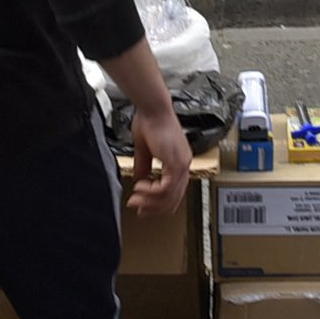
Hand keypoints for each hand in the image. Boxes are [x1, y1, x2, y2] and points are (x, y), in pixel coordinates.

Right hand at [125, 103, 191, 217]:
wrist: (152, 109)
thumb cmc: (149, 121)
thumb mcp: (145, 149)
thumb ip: (144, 166)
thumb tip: (140, 179)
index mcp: (179, 160)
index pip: (175, 191)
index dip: (159, 203)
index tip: (144, 207)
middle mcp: (184, 164)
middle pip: (174, 198)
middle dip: (154, 208)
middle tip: (138, 209)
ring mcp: (182, 164)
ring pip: (169, 196)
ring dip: (150, 201)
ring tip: (135, 198)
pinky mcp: (176, 162)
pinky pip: (166, 187)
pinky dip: (151, 192)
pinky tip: (139, 187)